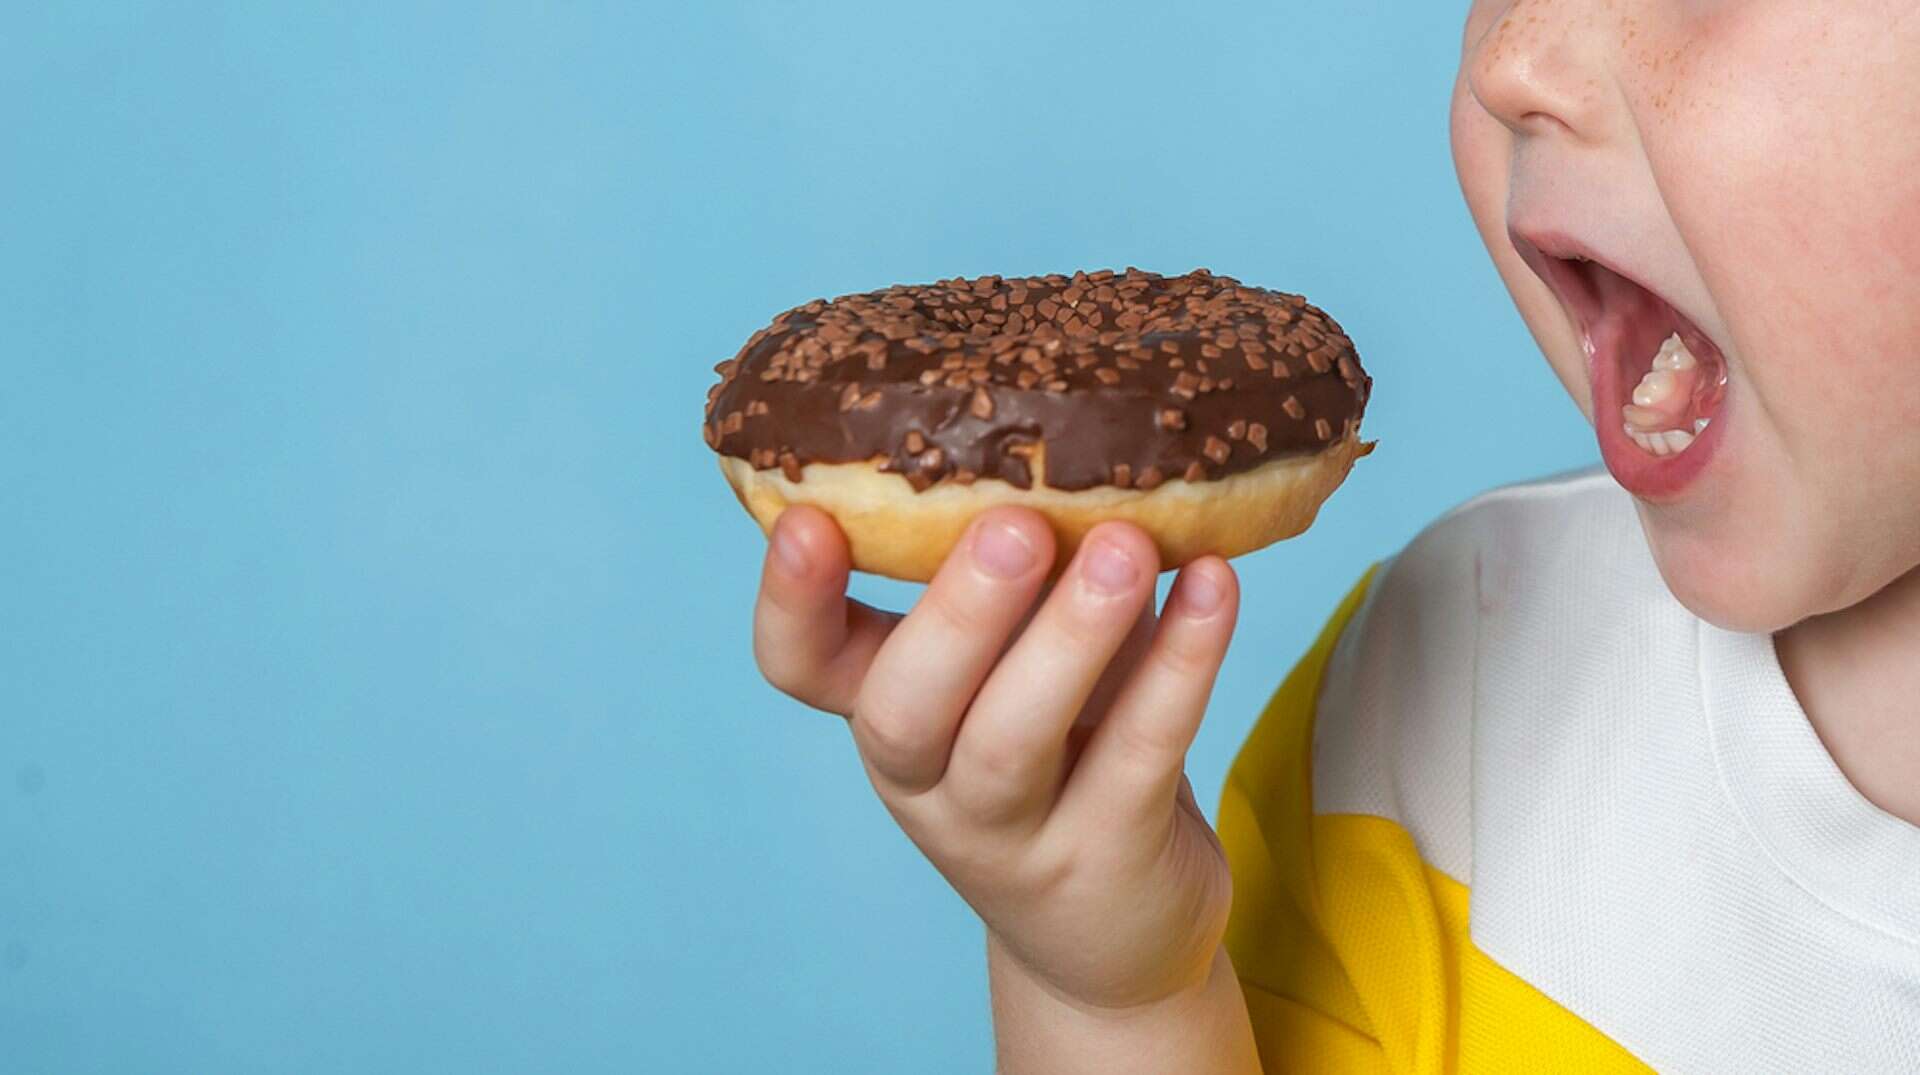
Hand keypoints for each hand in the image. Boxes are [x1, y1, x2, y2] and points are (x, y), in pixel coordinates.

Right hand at [753, 504, 1240, 1012]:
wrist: (1116, 934)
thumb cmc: (1063, 754)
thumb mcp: (1017, 665)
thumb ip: (1020, 574)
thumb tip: (1066, 415)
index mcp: (888, 713)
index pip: (798, 667)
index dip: (790, 601)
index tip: (810, 517)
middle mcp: (925, 783)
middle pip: (903, 712)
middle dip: (955, 614)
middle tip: (1013, 526)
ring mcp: (1008, 836)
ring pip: (1011, 742)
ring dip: (1071, 637)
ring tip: (1128, 548)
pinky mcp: (1103, 862)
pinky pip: (1138, 759)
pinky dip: (1180, 668)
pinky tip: (1216, 588)